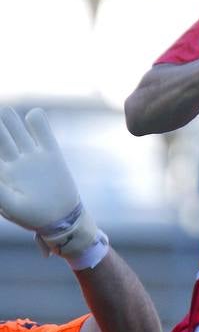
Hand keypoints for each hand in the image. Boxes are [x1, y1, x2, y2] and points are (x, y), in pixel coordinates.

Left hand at [0, 107, 100, 256]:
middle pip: (1, 133)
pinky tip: (33, 116)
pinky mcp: (51, 153)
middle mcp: (13, 159)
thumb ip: (0, 191)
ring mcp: (32, 155)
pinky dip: (37, 119)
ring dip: (9, 119)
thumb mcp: (9, 205)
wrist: (60, 219)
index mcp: (0, 171)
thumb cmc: (31, 216)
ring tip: (5, 112)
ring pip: (16, 128)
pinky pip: (42, 131)